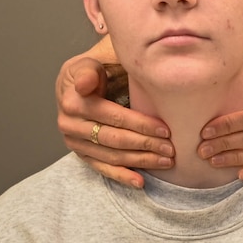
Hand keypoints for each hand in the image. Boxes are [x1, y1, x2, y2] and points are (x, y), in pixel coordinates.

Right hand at [56, 52, 174, 188]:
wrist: (78, 79)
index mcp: (73, 99)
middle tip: (173, 148)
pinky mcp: (79, 151)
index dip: (141, 124)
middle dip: (147, 144)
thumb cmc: (95, 66)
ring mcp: (73, 140)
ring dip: (140, 161)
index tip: (166, 129)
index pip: (113, 116)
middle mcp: (69, 123)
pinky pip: (101, 167)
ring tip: (166, 161)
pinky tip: (140, 182)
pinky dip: (121, 176)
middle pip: (114, 138)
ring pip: (111, 155)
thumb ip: (91, 70)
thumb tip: (84, 84)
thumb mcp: (93, 60)